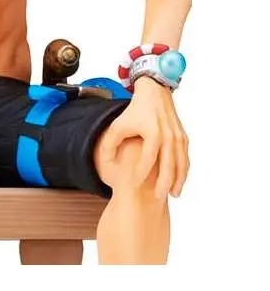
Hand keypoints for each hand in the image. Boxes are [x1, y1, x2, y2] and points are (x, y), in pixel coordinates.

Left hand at [101, 77, 189, 198]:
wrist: (155, 92)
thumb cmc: (136, 110)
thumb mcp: (119, 124)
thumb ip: (110, 142)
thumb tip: (105, 161)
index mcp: (153, 133)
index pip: (147, 160)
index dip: (141, 174)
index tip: (134, 185)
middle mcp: (169, 136)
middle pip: (168, 166)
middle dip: (163, 184)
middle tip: (157, 198)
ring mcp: (178, 137)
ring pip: (181, 164)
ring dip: (178, 180)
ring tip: (173, 194)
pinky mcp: (183, 137)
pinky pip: (185, 158)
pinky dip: (183, 171)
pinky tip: (178, 181)